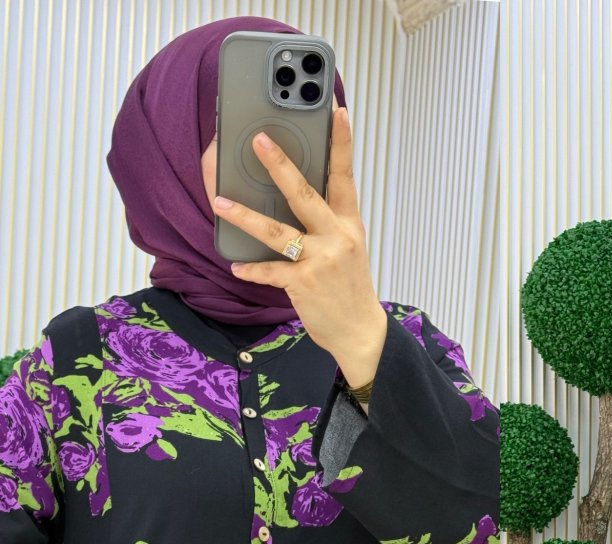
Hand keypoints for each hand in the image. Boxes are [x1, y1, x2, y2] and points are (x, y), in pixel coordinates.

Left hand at [212, 108, 386, 391]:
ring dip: (245, 216)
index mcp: (349, 225)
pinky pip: (270, 271)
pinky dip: (252, 269)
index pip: (345, 177)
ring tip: (219, 201)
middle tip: (259, 140)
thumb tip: (294, 198)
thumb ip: (328, 223)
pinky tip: (236, 265)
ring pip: (278, 232)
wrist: (361, 332)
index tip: (337, 112)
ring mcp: (321, 261)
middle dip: (280, 166)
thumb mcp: (349, 249)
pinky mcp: (304, 284)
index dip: (341, 144)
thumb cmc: (349, 289)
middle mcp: (337, 238)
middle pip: (305, 195)